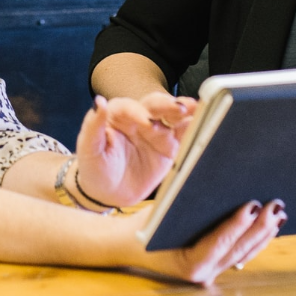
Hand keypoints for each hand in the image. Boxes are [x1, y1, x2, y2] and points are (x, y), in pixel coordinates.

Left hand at [74, 93, 195, 207]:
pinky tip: (206, 122)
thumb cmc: (95, 168)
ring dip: (186, 111)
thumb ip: (93, 126)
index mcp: (118, 115)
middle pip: (155, 105)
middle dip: (168, 105)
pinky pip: (184, 134)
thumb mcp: (89, 150)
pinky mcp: (170, 146)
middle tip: (180, 108)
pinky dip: (195, 128)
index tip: (146, 123)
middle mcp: (140, 118)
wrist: (108, 193)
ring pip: (173, 116)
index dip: (138, 112)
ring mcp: (157, 131)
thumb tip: (99, 102)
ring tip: (198, 108)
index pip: (129, 107)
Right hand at [130, 199, 285, 285]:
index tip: (253, 206)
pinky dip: (256, 239)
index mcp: (188, 265)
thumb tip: (216, 183)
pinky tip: (270, 225)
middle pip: (238, 250)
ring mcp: (211, 273)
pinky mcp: (216, 266)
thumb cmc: (144, 226)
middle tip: (275, 206)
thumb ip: (187, 204)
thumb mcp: (161, 213)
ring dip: (263, 234)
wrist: (129, 245)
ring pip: (244, 254)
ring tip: (279, 213)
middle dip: (259, 227)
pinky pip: (241, 254)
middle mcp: (203, 274)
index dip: (237, 225)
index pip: (218, 243)